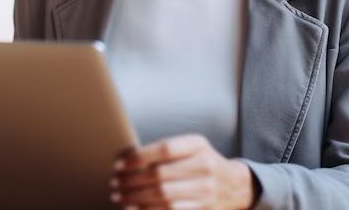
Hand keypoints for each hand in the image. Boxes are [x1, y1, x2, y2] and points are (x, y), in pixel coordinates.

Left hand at [110, 134, 255, 208]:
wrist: (235, 185)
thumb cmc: (203, 163)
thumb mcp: (191, 147)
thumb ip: (165, 151)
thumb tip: (126, 157)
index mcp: (198, 145)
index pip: (164, 149)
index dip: (138, 157)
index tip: (118, 164)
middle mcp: (205, 167)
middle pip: (160, 176)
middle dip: (131, 181)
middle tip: (113, 183)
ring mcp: (206, 191)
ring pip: (163, 197)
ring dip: (135, 199)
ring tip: (118, 197)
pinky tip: (134, 209)